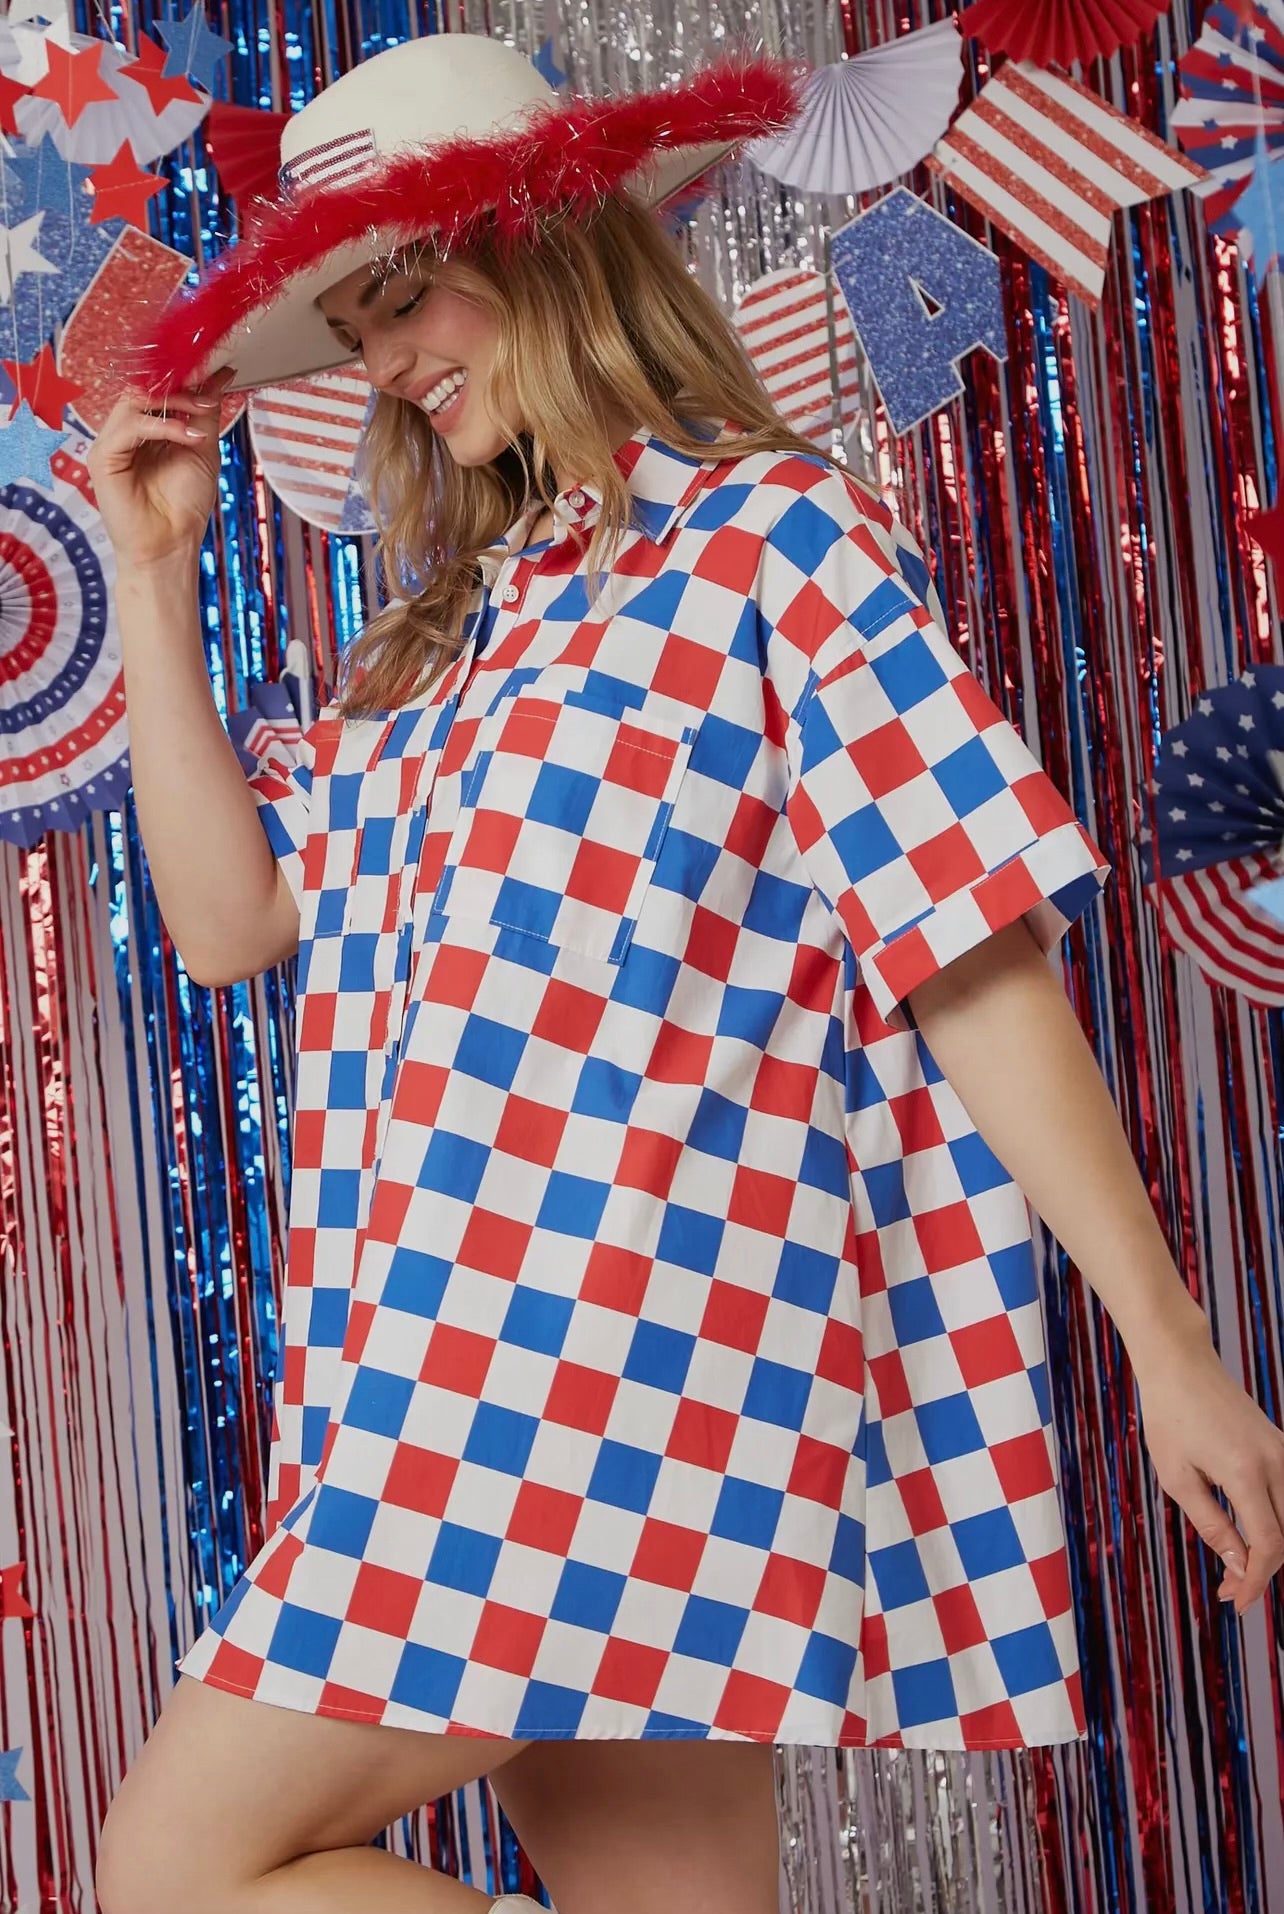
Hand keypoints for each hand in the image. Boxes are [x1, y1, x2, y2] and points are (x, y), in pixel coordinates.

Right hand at [86, 366, 236, 568]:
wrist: (171, 545)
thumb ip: (205, 413)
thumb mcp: (203, 449)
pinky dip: (161, 426)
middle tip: (209, 398)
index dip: (185, 379)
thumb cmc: (184, 507)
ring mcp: (112, 443)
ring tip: (201, 421)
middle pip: (144, 389)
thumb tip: (219, 377)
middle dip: (180, 388)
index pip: (159, 390)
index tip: (216, 372)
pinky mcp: (102, 457)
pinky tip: (187, 437)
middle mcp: (127, 433)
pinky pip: (129, 425)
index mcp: (148, 430)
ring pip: (134, 401)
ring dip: (173, 404)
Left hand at [1132, 1316, 1283, 1615]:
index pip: (1268, 1544)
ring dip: (1271, 1550)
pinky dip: (1274, 1522)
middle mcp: (1275, 1462)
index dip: (1255, 1580)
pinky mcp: (1280, 1445)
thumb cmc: (1169, 1417)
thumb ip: (1212, 1524)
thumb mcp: (1177, 1476)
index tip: (1235, 1602)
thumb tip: (1240, 1566)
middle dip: (1263, 1571)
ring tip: (1238, 1571)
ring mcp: (1282, 1452)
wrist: (1180, 1364)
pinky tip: (1248, 1538)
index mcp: (1245, 1472)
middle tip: (1231, 1592)